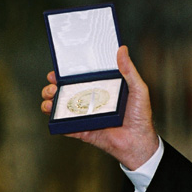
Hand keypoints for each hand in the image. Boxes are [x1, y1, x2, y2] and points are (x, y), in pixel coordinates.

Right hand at [40, 46, 159, 169]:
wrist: (138, 141)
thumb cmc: (140, 115)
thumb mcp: (138, 88)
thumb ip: (129, 70)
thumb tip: (122, 50)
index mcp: (102, 89)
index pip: (80, 79)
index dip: (67, 74)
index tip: (58, 71)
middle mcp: (91, 102)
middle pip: (66, 92)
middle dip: (53, 88)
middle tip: (52, 86)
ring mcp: (86, 117)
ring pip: (62, 108)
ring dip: (51, 103)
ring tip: (50, 100)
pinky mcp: (83, 131)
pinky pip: (66, 127)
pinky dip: (57, 122)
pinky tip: (54, 115)